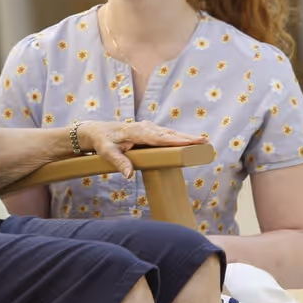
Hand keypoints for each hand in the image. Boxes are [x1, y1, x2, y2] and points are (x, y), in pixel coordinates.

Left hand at [77, 120, 206, 177]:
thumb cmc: (103, 142)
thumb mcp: (107, 152)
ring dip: (186, 137)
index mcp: (137, 132)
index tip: (190, 142)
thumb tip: (129, 175)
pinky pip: (166, 134)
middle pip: (169, 134)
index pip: (159, 137)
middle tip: (204, 141)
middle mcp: (145, 127)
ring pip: (170, 133)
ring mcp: (148, 128)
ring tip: (203, 142)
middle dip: (187, 138)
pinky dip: (178, 137)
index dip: (175, 140)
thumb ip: (119, 162)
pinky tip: (190, 141)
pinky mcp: (150, 131)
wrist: (98, 131)